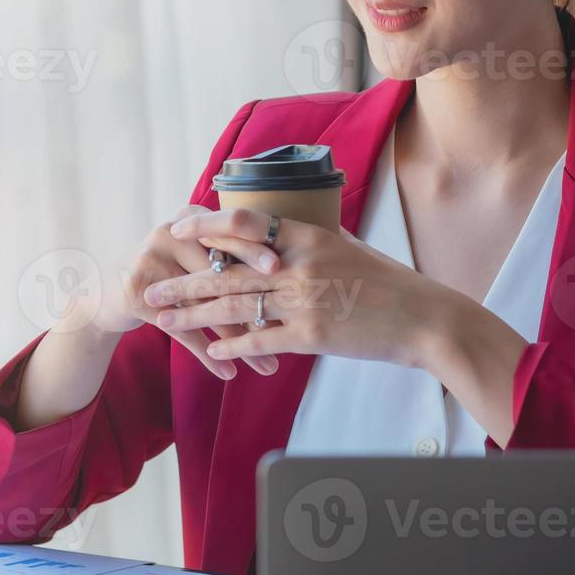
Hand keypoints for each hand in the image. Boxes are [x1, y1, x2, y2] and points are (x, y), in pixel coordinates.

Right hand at [91, 204, 281, 380]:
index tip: (280, 268)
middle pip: (218, 272)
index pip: (227, 233)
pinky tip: (228, 373)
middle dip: (254, 304)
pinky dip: (207, 355)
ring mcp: (149, 260)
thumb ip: (229, 257)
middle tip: (283, 324)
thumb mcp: (195, 257)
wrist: (109, 293)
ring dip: (239, 342)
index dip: (254, 249)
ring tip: (266, 366)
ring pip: (205, 306)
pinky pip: (181, 328)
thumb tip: (290, 278)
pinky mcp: (135, 291)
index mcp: (190, 219)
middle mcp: (168, 233)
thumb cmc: (170, 275)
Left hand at [155, 206, 530, 446]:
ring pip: (235, 306)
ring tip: (162, 320)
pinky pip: (261, 341)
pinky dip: (232, 347)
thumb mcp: (348, 248)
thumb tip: (284, 229)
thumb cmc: (388, 283)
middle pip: (227, 271)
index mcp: (308, 236)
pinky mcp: (313, 336)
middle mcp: (300, 265)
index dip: (206, 225)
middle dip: (183, 281)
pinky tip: (210, 351)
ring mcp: (305, 301)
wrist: (424, 318)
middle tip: (149, 287)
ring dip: (193, 315)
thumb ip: (311, 240)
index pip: (245, 223)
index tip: (176, 228)